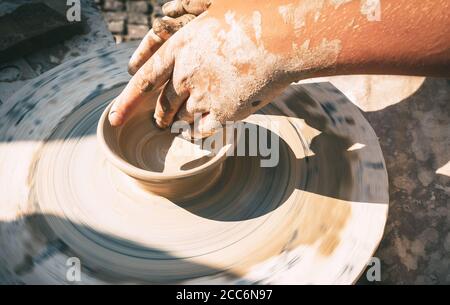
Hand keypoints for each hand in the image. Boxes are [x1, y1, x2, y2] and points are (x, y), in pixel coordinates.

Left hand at [109, 0, 295, 135]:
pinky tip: (199, 129)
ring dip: (180, 121)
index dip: (126, 102)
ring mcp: (204, 96)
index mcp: (179, 49)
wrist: (281, 38)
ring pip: (183, 117)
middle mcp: (186, 75)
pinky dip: (198, 130)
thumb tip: (168, 9)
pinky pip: (203, 129)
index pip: (143, 81)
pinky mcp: (224, 112)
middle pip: (163, 105)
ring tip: (181, 123)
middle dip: (158, 116)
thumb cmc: (250, 16)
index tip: (113, 119)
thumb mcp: (213, 8)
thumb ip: (188, 13)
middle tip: (158, 122)